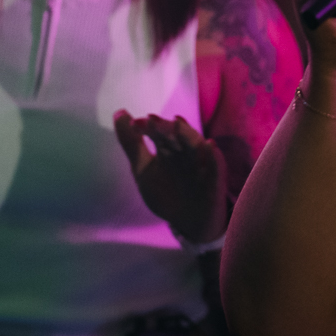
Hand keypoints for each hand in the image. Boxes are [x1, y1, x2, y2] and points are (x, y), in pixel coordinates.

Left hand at [114, 112, 228, 244]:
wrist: (190, 223)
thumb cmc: (167, 192)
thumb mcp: (144, 169)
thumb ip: (132, 143)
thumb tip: (119, 112)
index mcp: (169, 148)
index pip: (158, 133)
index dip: (148, 127)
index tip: (135, 124)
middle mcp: (185, 153)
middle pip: (175, 137)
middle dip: (164, 128)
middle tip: (151, 120)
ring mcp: (201, 166)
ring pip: (195, 147)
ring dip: (187, 135)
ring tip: (177, 123)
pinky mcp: (214, 182)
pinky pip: (215, 168)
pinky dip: (213, 156)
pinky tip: (210, 145)